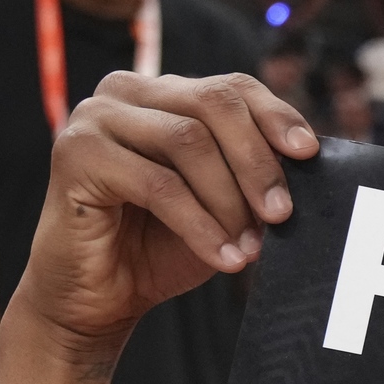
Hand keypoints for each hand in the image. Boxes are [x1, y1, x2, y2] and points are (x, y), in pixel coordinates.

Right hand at [17, 72, 315, 349]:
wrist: (101, 297)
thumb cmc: (163, 246)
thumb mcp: (223, 203)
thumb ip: (252, 172)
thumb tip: (305, 160)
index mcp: (164, 92)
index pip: (232, 87)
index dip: (276, 115)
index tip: (308, 153)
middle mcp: (126, 92)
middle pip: (214, 104)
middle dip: (257, 162)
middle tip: (281, 213)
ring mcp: (95, 117)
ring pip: (188, 142)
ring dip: (229, 201)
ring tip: (250, 247)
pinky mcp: (75, 153)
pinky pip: (158, 184)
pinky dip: (200, 225)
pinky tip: (224, 257)